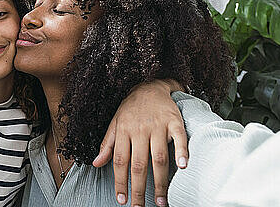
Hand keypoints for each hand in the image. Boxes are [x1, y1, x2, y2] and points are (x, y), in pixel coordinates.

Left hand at [93, 79, 187, 206]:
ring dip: (160, 181)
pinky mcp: (174, 121)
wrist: (149, 86)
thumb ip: (107, 144)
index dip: (120, 181)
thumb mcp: (115, 123)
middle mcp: (140, 130)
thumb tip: (96, 163)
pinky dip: (182, 152)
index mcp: (123, 131)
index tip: (121, 199)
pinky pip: (179, 138)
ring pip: (159, 157)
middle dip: (138, 188)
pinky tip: (183, 167)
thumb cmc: (131, 108)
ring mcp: (158, 126)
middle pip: (139, 164)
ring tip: (160, 200)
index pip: (120, 161)